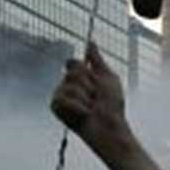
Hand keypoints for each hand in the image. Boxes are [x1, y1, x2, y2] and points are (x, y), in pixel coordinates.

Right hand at [50, 43, 133, 160]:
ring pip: (67, 86)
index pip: (73, 62)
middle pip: (72, 72)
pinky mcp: (56, 109)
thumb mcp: (108, 78)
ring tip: (91, 109)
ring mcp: (61, 97)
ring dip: (84, 98)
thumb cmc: (112, 106)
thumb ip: (97, 60)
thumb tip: (90, 41)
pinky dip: (76, 107)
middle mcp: (68, 85)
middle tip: (96, 99)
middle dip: (89, 85)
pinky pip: (60, 99)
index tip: (96, 83)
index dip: (86, 72)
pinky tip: (83, 115)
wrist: (109, 128)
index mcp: (80, 77)